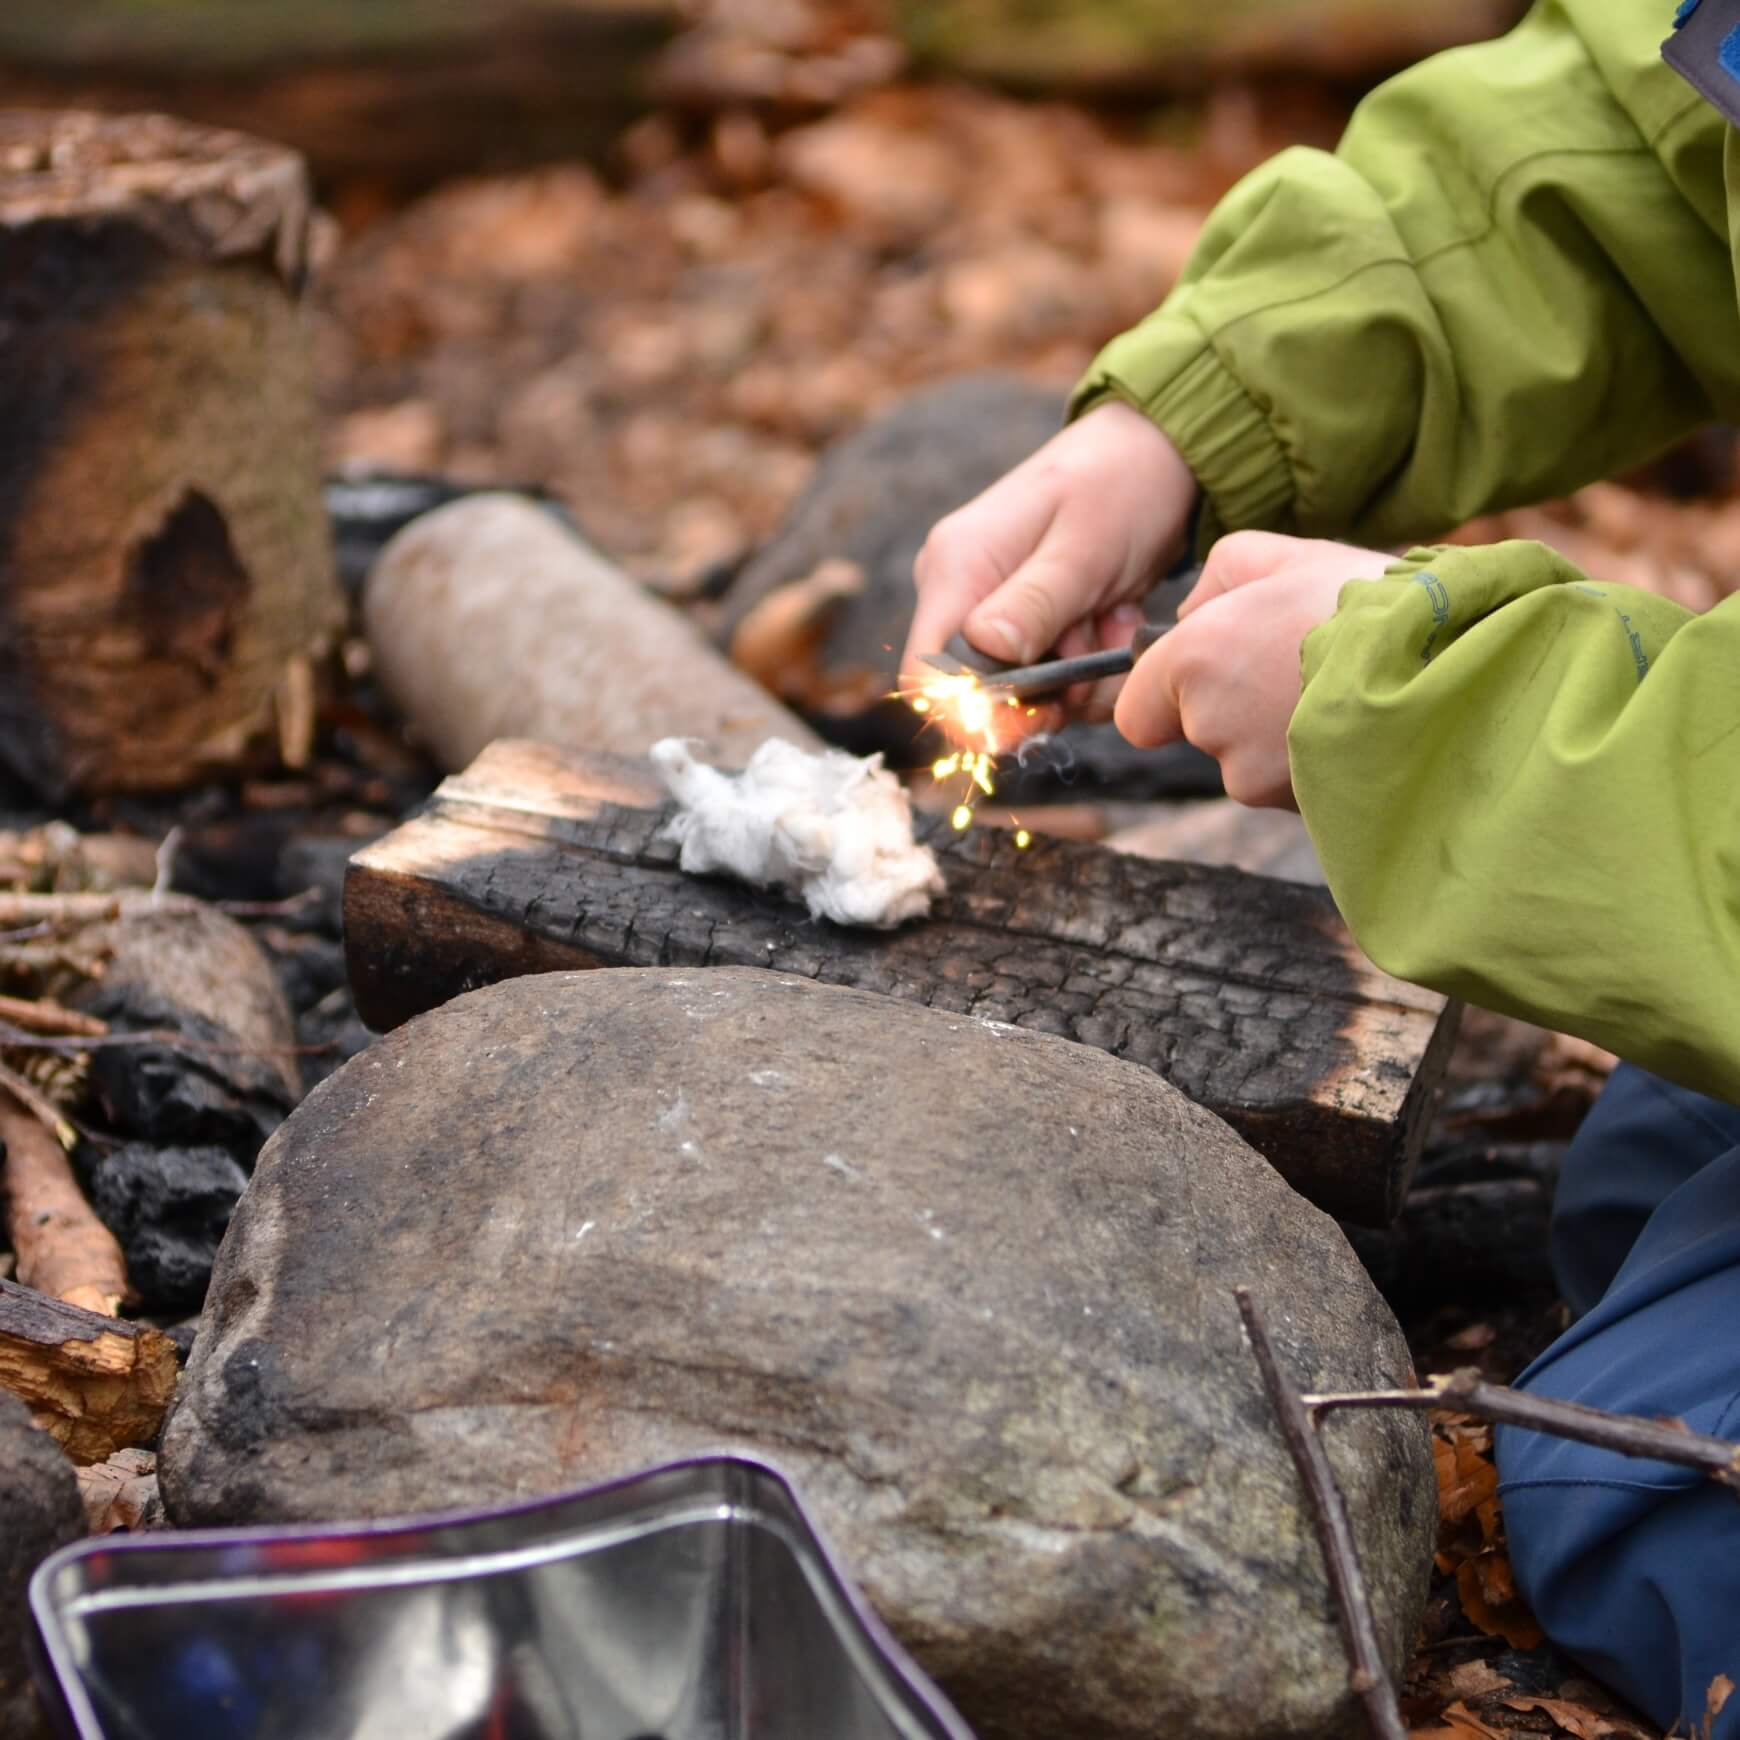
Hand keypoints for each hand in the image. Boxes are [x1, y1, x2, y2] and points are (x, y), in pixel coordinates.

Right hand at [902, 401, 1197, 721]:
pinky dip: (1092, 667)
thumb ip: (1035, 602)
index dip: (967, 717)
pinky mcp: (1029, 627)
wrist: (1159, 455)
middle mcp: (962, 594)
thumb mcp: (1084, 544)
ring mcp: (994, 613)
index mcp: (956, 568)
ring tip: (1115, 618)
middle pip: (979, 695)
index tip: (1033, 721)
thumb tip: (984, 648)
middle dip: (1046, 692)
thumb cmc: (1121, 483)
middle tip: (1099, 648)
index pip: (924, 675)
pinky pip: (1054, 681)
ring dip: (1079, 677)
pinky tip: (1115, 618)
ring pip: (1026, 695)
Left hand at [1116, 531, 1394, 807]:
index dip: (1164, 698)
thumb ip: (1220, 575)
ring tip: (1339, 694)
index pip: (1136, 714)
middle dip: (1233, 711)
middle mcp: (1211, 727)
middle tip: (1296, 671)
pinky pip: (1290, 788)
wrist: (1453, 667)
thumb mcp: (1288, 555)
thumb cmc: (1369, 604)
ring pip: (1247, 766)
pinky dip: (1312, 764)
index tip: (1207, 677)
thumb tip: (1187, 616)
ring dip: (1279, 738)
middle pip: (1199, 735)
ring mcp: (1253, 776)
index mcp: (1193, 661)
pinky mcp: (1296, 808)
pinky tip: (1355, 728)